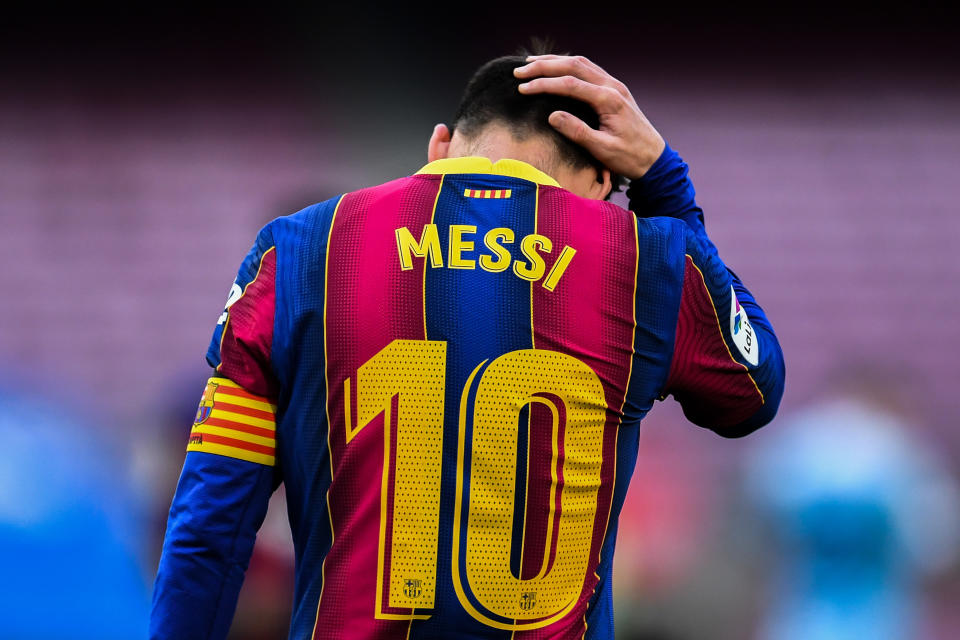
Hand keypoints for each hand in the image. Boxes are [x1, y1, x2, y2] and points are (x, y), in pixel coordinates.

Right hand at [514, 55, 664, 179]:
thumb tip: (551, 115)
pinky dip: (568, 66)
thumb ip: (577, 132)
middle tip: (519, 70)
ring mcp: (614, 85)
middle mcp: (612, 86)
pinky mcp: (614, 90)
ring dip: (555, 61)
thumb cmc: (629, 157)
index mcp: (609, 100)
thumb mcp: (602, 149)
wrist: (654, 159)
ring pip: (581, 63)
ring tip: (531, 63)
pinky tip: (555, 69)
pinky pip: (588, 69)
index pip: (569, 84)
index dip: (543, 84)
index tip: (522, 88)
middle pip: (574, 65)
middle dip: (544, 66)